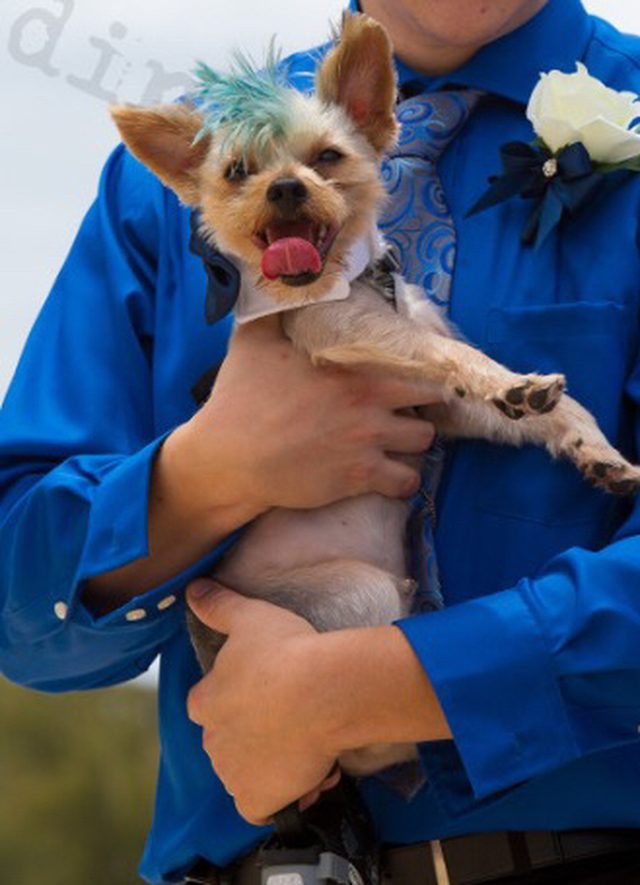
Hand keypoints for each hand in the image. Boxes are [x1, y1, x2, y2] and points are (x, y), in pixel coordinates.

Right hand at [169, 316, 438, 516]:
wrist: (231, 456)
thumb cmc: (242, 398)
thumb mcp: (254, 340)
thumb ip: (277, 309)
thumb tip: (284, 281)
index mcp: (353, 367)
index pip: (414, 360)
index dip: (420, 367)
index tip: (415, 374)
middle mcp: (370, 403)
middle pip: (432, 400)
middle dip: (426, 403)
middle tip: (410, 408)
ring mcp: (368, 442)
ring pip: (424, 441)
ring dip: (416, 442)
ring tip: (400, 442)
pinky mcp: (361, 477)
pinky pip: (407, 483)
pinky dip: (404, 481)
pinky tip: (391, 476)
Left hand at [186, 580, 341, 824]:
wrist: (322, 691)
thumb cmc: (286, 650)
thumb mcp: (249, 616)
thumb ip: (218, 604)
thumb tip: (192, 589)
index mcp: (205, 700)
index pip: (208, 704)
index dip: (237, 700)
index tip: (266, 691)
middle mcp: (211, 740)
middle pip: (227, 741)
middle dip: (255, 734)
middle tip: (294, 717)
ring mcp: (232, 774)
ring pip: (246, 773)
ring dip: (271, 764)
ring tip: (309, 744)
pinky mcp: (256, 801)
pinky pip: (263, 806)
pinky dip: (282, 797)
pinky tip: (310, 775)